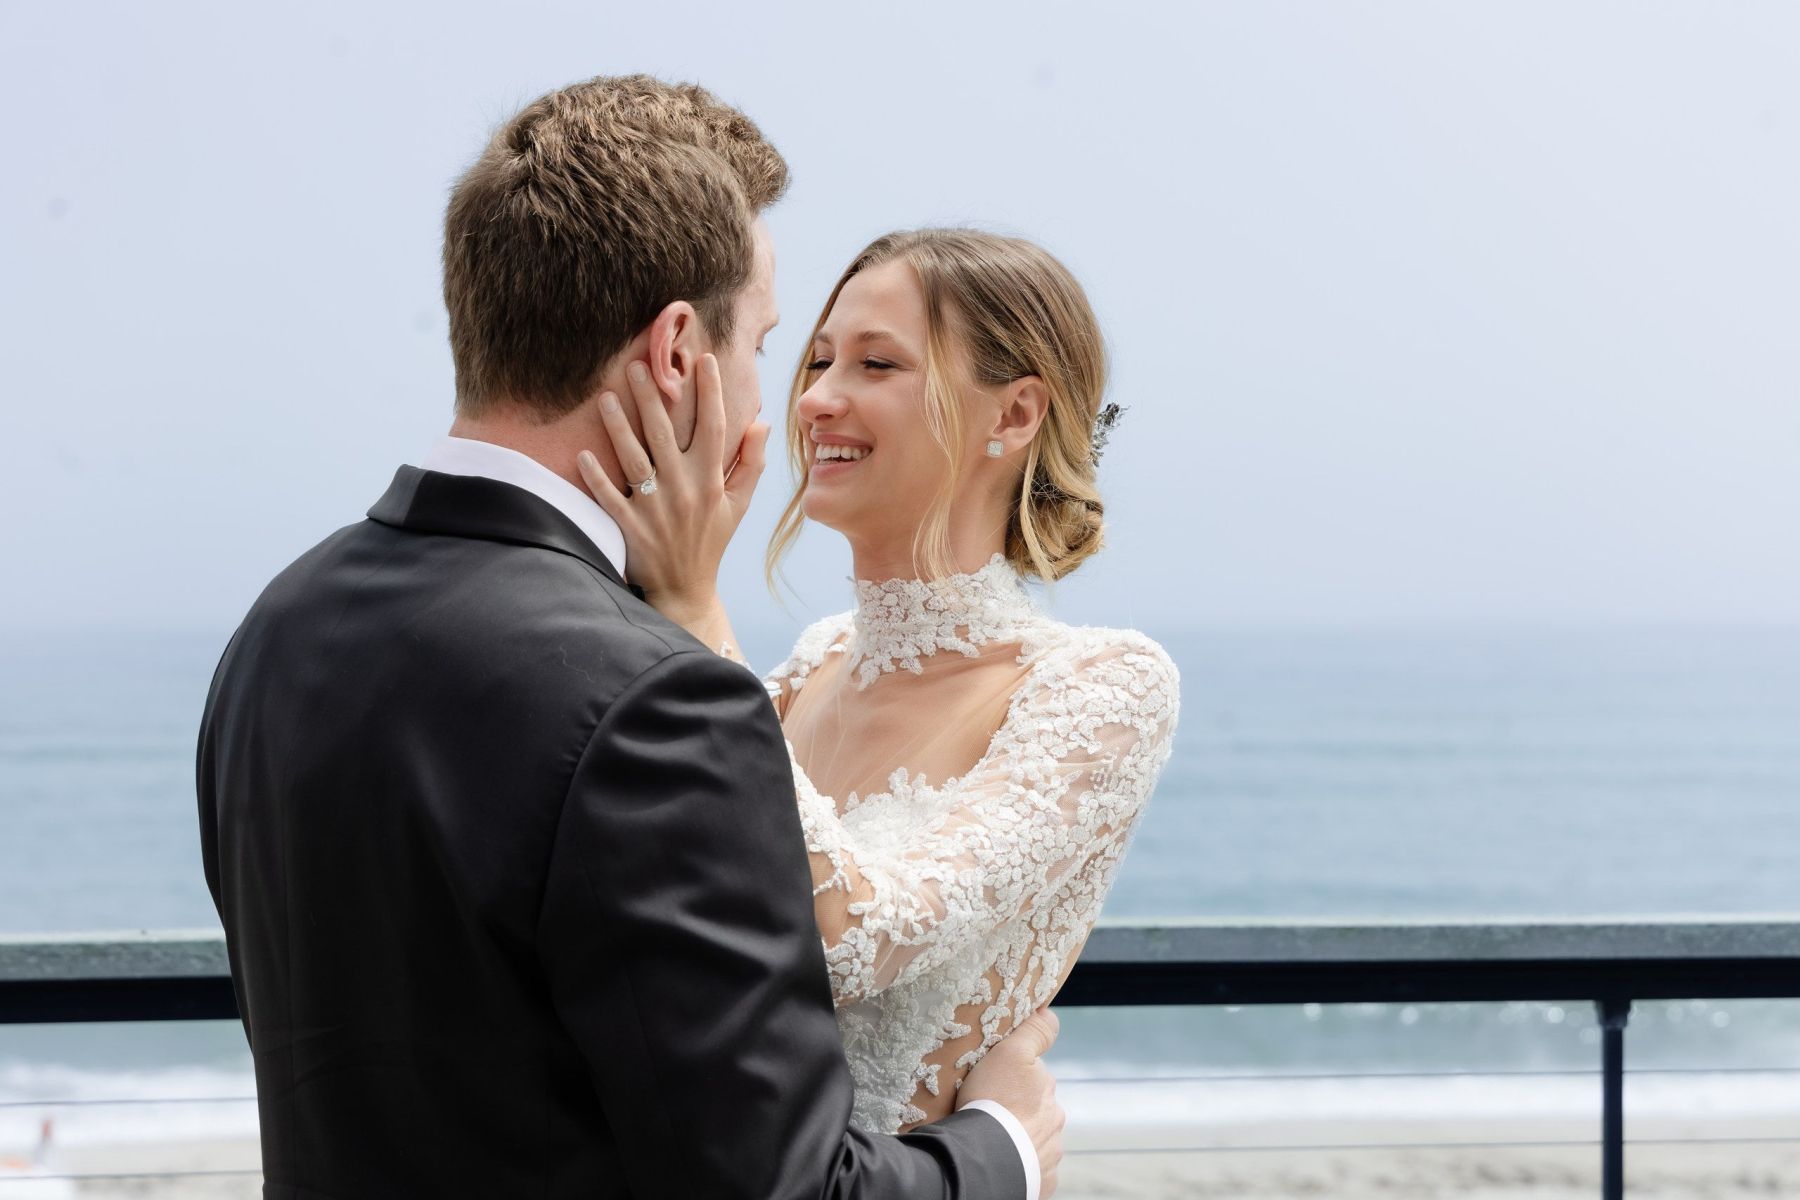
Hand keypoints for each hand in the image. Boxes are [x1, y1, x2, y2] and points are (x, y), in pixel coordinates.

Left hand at [577, 355, 769, 623]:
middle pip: (665, 434)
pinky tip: (583, 454)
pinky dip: (597, 478)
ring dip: (619, 428)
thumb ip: (751, 463)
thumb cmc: (711, 540)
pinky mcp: (631, 527)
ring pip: (634, 460)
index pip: (713, 428)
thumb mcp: (739, 505)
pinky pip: (611, 498)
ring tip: (605, 397)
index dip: (710, 393)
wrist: (686, 590)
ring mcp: (655, 509)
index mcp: (711, 481)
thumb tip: (760, 422)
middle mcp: (684, 489)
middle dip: (651, 398)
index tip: (703, 360)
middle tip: (637, 365)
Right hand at [958, 1007, 1064, 1196]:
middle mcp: (1055, 1127)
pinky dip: (1015, 1164)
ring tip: (989, 1139)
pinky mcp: (1038, 1185)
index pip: (1035, 1081)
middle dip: (1018, 1112)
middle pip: (1035, 1112)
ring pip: (1032, 1142)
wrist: (985, 1160)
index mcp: (1050, 1098)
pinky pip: (1027, 1170)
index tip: (993, 1084)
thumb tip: (1051, 1014)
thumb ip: (1034, 1032)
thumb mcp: (1011, 1053)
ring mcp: (1048, 1159)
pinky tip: (997, 1159)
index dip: (1013, 1079)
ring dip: (1017, 1139)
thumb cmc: (994, 1102)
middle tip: (988, 1113)